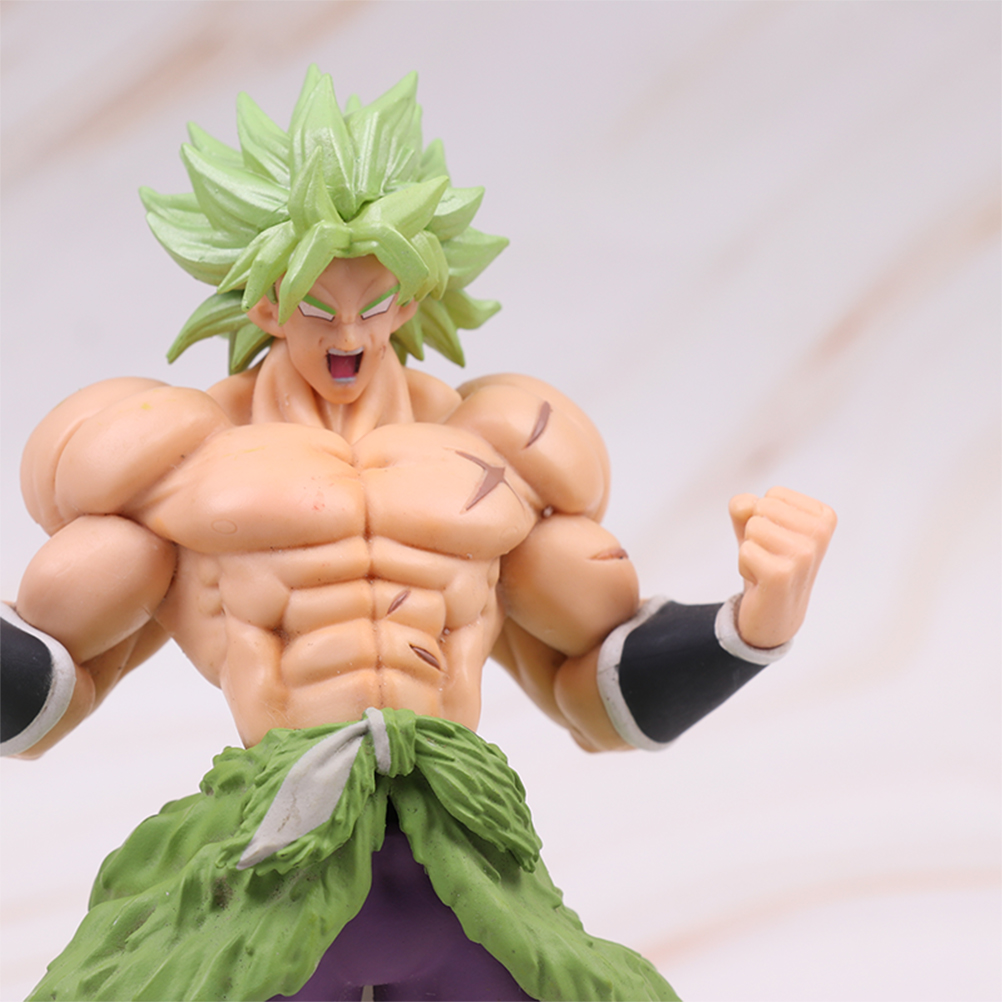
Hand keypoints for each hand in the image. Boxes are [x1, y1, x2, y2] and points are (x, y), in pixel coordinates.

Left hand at [728, 487, 835, 649]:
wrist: (775, 614)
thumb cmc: (768, 562)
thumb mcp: (756, 525)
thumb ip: (746, 505)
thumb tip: (744, 506)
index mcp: (824, 517)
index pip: (774, 494)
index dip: (764, 517)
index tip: (777, 542)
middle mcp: (821, 534)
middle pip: (762, 507)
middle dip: (755, 532)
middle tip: (770, 556)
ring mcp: (804, 555)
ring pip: (753, 527)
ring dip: (750, 550)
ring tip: (766, 567)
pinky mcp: (782, 574)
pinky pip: (746, 550)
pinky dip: (745, 565)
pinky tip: (762, 581)